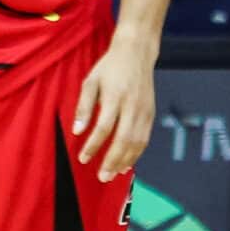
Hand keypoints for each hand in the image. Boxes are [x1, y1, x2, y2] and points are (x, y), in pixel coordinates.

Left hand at [73, 33, 155, 181]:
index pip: (104, 128)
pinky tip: (127, 162)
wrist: (136, 54)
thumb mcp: (90, 82)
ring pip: (138, 142)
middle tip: (101, 177)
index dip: (94, 146)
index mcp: (115, 98)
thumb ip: (84, 107)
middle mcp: (133, 107)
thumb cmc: (109, 68)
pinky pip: (145, 138)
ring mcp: (145, 111)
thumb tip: (78, 131)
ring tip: (113, 174)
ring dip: (126, 161)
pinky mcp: (151, 113)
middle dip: (112, 160)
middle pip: (124, 140)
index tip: (83, 159)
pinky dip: (137, 153)